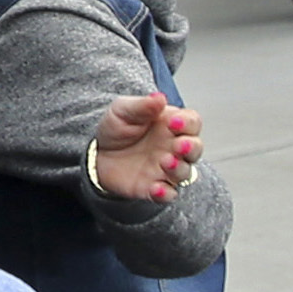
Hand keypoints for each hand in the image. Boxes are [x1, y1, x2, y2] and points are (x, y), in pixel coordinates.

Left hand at [88, 92, 202, 203]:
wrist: (96, 154)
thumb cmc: (117, 128)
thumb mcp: (123, 110)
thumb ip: (142, 105)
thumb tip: (159, 97)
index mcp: (172, 125)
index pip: (192, 122)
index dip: (187, 122)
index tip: (173, 122)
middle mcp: (175, 148)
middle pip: (195, 148)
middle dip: (191, 147)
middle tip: (180, 145)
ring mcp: (167, 169)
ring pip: (184, 172)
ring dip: (178, 168)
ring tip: (165, 161)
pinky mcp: (155, 188)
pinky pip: (168, 194)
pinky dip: (165, 193)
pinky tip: (156, 188)